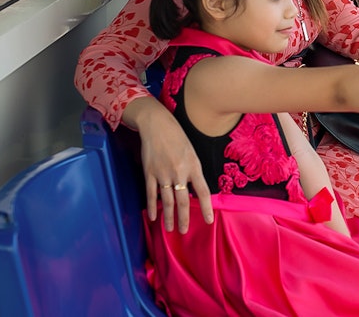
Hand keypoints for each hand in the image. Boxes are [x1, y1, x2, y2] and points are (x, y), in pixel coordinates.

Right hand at [129, 96, 212, 232]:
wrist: (157, 125)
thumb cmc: (177, 138)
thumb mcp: (192, 153)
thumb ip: (193, 171)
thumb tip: (195, 191)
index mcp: (194, 166)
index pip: (203, 192)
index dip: (206, 208)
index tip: (208, 221)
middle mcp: (180, 172)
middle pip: (183, 201)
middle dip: (184, 218)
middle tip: (183, 232)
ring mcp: (163, 173)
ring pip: (167, 201)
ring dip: (168, 217)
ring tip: (169, 229)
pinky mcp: (150, 173)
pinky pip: (151, 194)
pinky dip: (152, 207)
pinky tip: (153, 217)